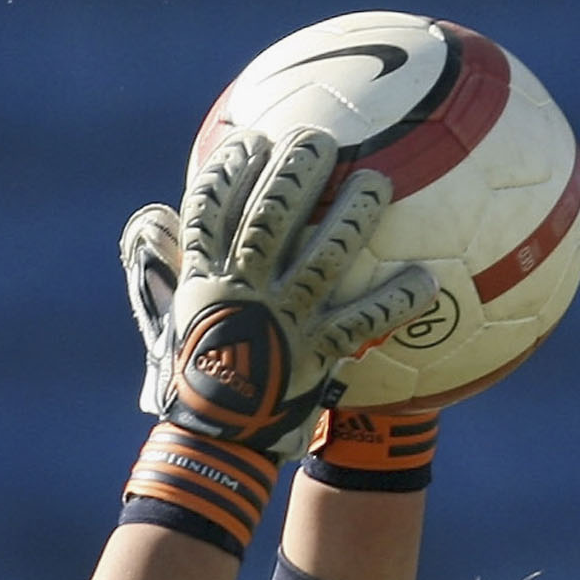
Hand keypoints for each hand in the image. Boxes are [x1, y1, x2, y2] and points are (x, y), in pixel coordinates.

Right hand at [123, 127, 437, 459]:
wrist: (213, 442)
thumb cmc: (191, 376)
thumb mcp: (164, 317)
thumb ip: (164, 264)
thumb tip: (153, 216)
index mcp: (206, 276)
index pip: (213, 208)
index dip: (232, 168)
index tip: (253, 138)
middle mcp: (246, 288)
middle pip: (272, 217)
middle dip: (296, 172)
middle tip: (321, 139)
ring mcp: (284, 318)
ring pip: (323, 258)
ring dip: (352, 218)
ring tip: (379, 183)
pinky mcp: (316, 352)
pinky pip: (362, 322)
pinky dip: (394, 302)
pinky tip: (426, 282)